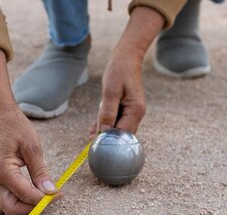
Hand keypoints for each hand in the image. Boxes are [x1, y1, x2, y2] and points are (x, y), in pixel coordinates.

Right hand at [0, 109, 58, 214]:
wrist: (1, 118)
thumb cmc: (16, 128)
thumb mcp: (33, 148)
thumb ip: (41, 172)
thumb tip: (50, 191)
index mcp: (2, 170)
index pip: (25, 194)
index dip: (44, 199)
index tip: (58, 195)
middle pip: (11, 209)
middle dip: (31, 208)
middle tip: (48, 198)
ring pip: (4, 208)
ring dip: (21, 207)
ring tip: (38, 195)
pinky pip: (0, 200)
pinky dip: (13, 201)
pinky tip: (25, 192)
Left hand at [89, 6, 165, 135]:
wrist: (126, 57)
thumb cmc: (119, 71)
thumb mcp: (110, 91)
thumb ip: (107, 112)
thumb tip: (104, 132)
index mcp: (135, 111)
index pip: (123, 134)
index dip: (110, 141)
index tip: (96, 145)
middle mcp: (136, 114)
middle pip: (121, 134)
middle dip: (107, 139)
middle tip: (91, 144)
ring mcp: (132, 112)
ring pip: (117, 128)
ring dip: (104, 132)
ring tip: (90, 138)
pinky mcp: (126, 108)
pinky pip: (115, 120)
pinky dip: (105, 124)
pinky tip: (93, 130)